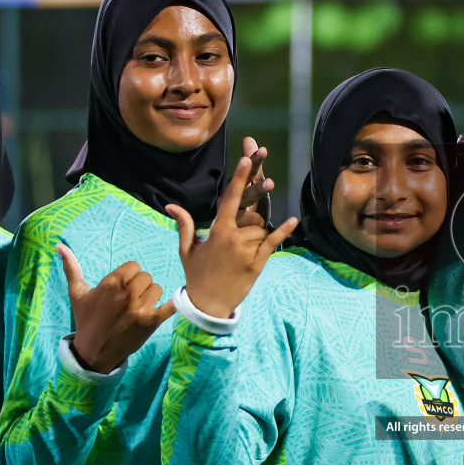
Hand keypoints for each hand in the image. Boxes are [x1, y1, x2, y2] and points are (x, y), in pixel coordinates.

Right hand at [58, 244, 174, 373]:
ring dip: (150, 295)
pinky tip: (166, 306)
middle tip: (129, 298)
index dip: (129, 275)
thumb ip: (71, 267)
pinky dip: (171, 305)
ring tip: (139, 305)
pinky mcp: (152, 322)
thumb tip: (60, 245)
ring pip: (157, 288)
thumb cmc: (86, 319)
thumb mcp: (77, 293)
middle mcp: (127, 294)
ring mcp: (141, 309)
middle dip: (139, 285)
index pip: (134, 266)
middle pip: (146, 276)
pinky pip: (171, 305)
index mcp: (111, 283)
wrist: (94, 351)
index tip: (122, 286)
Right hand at [168, 150, 297, 319]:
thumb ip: (184, 225)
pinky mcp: (258, 263)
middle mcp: (234, 238)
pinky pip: (272, 242)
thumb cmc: (196, 275)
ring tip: (241, 250)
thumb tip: (171, 205)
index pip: (230, 198)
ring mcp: (248, 250)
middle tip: (247, 218)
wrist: (208, 304)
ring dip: (257, 232)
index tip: (247, 160)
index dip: (239, 178)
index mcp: (217, 231)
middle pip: (252, 213)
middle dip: (253, 209)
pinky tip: (293, 220)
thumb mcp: (187, 249)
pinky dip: (283, 231)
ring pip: (261, 229)